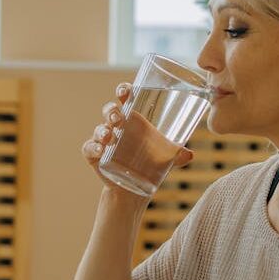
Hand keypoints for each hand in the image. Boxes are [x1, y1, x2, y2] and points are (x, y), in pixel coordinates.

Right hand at [82, 82, 194, 196]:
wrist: (134, 188)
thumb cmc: (150, 163)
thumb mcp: (165, 158)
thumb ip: (177, 155)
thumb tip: (189, 155)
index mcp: (133, 119)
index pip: (126, 98)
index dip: (123, 91)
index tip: (125, 91)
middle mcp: (117, 126)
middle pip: (110, 111)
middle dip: (112, 111)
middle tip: (118, 118)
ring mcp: (104, 140)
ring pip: (99, 129)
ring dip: (102, 130)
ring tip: (109, 136)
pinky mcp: (95, 156)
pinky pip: (89, 148)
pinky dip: (92, 147)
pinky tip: (99, 150)